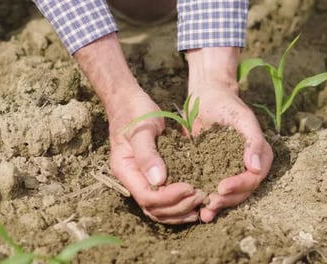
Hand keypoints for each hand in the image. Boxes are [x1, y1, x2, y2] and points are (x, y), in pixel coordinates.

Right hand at [74, 33, 205, 223]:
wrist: (129, 102)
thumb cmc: (134, 111)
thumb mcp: (142, 129)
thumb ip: (148, 154)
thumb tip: (158, 181)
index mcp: (125, 170)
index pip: (147, 197)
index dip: (169, 198)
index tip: (190, 188)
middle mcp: (132, 179)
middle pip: (154, 209)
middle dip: (178, 206)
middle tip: (201, 195)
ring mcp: (142, 179)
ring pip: (159, 209)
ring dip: (180, 210)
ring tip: (201, 203)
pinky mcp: (153, 176)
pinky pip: (165, 199)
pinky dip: (180, 203)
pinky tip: (196, 201)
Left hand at [186, 47, 273, 222]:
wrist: (206, 96)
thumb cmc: (227, 104)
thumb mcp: (243, 118)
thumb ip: (253, 141)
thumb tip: (255, 168)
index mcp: (258, 155)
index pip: (253, 178)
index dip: (240, 186)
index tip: (222, 187)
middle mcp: (247, 166)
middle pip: (241, 191)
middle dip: (226, 200)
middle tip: (210, 204)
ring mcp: (229, 170)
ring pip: (227, 194)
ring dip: (217, 206)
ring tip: (203, 214)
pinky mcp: (212, 170)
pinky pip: (211, 187)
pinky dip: (204, 199)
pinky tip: (194, 207)